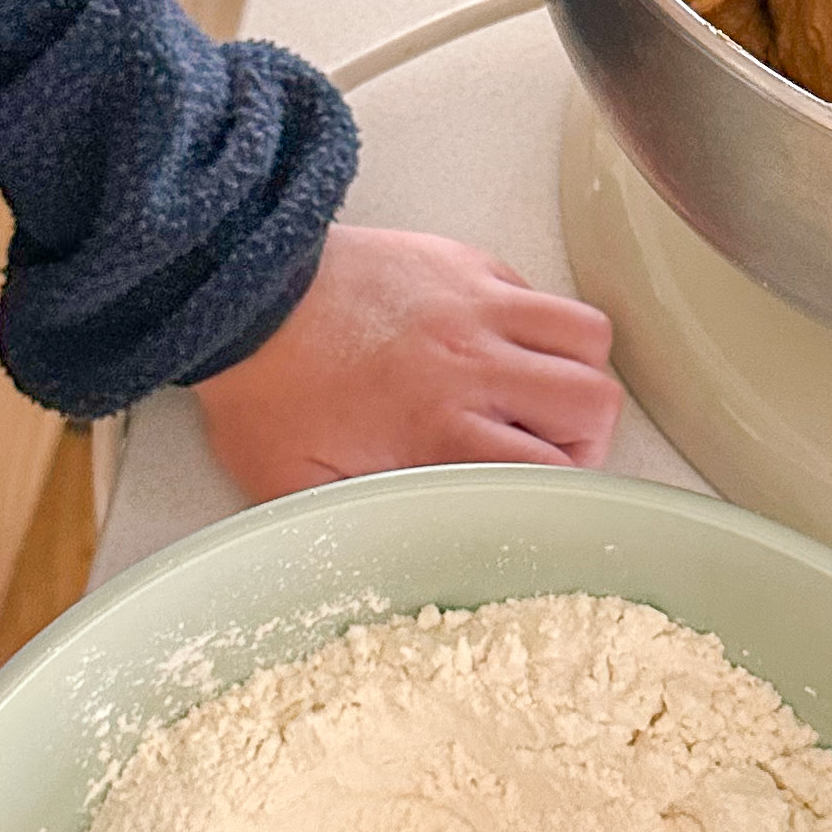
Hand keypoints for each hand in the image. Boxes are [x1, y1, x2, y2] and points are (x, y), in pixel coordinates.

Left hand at [193, 225, 622, 500]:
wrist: (238, 295)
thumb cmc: (262, 387)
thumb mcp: (294, 488)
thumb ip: (351, 529)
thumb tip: (382, 569)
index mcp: (437, 425)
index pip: (550, 466)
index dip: (560, 490)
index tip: (540, 499)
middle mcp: (471, 363)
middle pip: (593, 399)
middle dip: (584, 436)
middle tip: (549, 447)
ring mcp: (475, 303)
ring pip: (587, 334)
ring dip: (578, 370)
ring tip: (542, 391)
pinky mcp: (465, 261)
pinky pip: (538, 291)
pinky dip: (537, 322)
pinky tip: (497, 343)